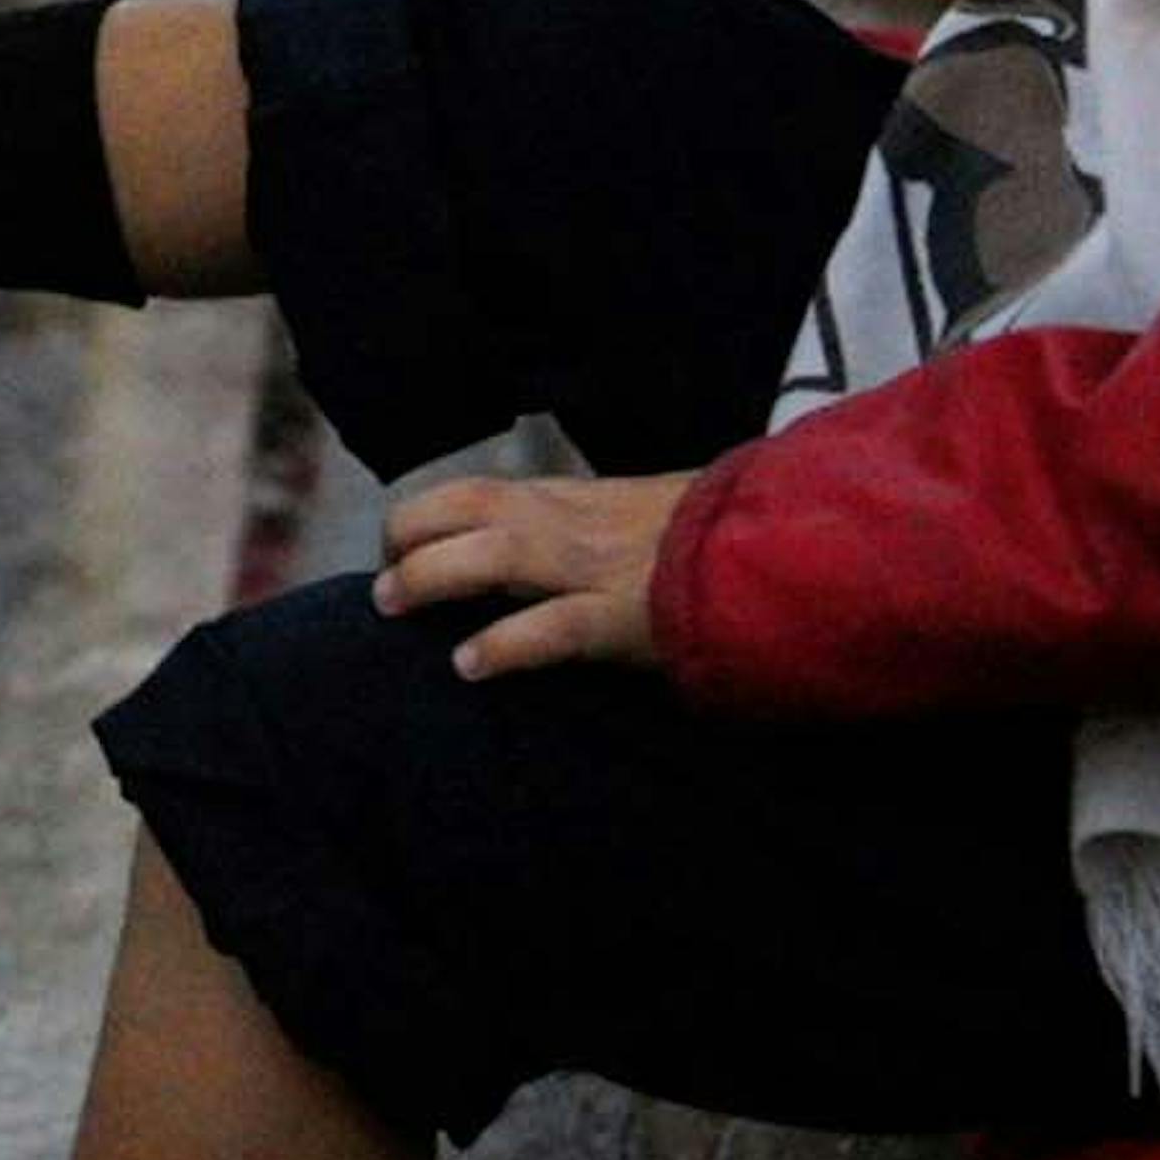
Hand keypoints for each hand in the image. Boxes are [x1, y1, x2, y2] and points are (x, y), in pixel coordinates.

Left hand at [391, 471, 692, 679]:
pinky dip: (504, 644)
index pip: (477, 492)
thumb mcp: (636, 513)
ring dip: (431, 577)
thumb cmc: (710, 536)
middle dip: (409, 539)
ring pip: (492, 556)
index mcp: (573, 500)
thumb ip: (584, 525)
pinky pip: (551, 628)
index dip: (425, 518)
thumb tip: (535, 548)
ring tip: (393, 607)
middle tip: (383, 586)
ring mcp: (595, 567)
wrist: (777, 550)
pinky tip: (469, 666)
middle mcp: (571, 523)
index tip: (402, 550)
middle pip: (466, 510)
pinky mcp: (623, 617)